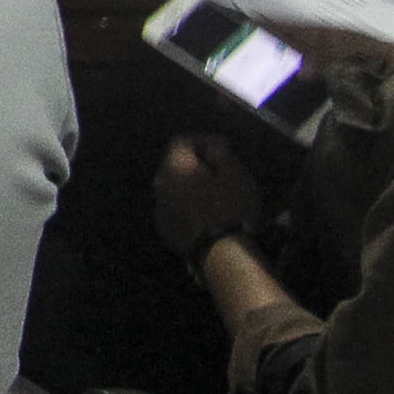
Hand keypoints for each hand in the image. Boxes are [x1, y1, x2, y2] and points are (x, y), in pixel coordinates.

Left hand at [152, 132, 268, 260]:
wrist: (220, 254)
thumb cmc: (230, 208)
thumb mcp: (234, 174)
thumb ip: (220, 154)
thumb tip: (211, 147)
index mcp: (173, 167)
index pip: (181, 142)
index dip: (203, 139)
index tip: (224, 146)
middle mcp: (159, 185)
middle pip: (175, 164)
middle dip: (196, 162)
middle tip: (220, 168)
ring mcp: (159, 209)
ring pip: (174, 187)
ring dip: (191, 184)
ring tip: (215, 191)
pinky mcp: (165, 230)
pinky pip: (175, 208)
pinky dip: (188, 204)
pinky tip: (206, 211)